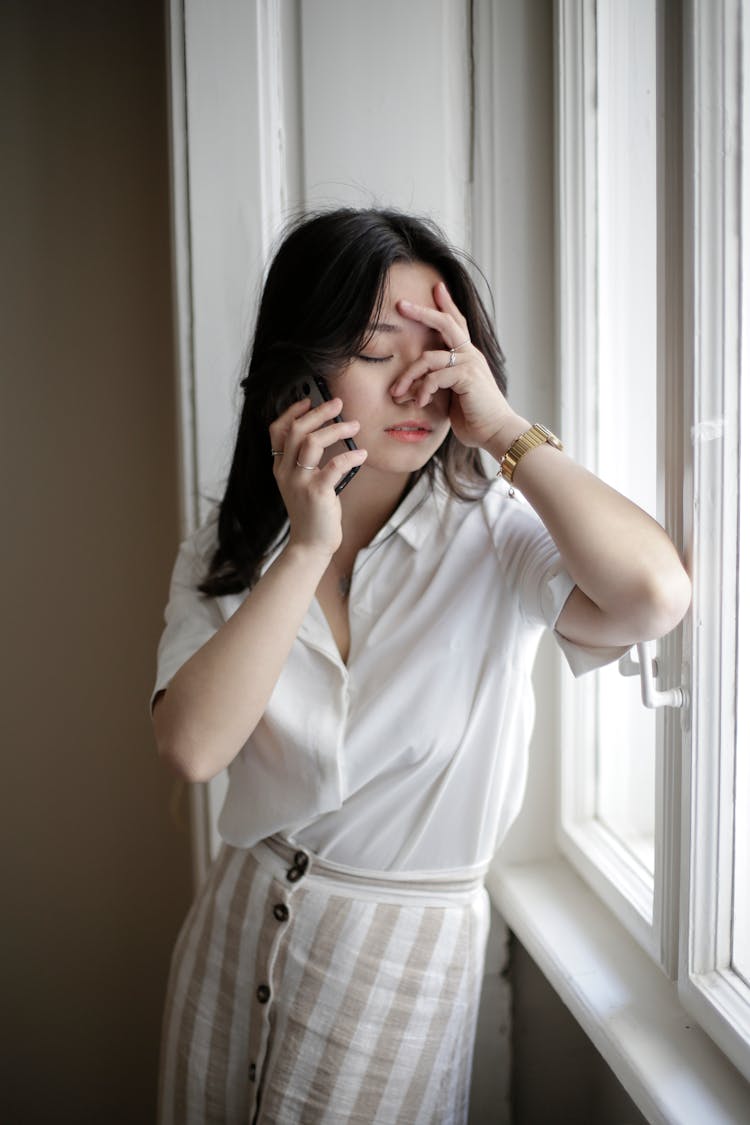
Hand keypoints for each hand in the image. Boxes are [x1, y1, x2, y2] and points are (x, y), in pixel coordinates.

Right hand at [268, 396, 366, 557]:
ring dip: (336, 429)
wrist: (310, 545)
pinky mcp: (317, 493)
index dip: (292, 411)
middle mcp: (285, 472)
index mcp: (280, 467)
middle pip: (297, 430)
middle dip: (319, 412)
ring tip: (355, 425)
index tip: (309, 400)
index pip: (277, 430)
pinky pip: (335, 465)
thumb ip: (306, 462)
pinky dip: (350, 456)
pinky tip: (362, 454)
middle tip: (339, 404)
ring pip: (312, 442)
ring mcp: (299, 482)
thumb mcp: (302, 484)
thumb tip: (328, 434)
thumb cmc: (312, 513)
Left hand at [390, 281, 520, 449]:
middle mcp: (470, 355)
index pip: (456, 323)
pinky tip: (420, 403)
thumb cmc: (475, 418)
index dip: (447, 304)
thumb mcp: (452, 397)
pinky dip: (423, 390)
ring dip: (408, 376)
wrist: (496, 432)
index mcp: (468, 357)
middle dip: (422, 311)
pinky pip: (435, 376)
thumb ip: (438, 384)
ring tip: (397, 393)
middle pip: (446, 322)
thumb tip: (417, 385)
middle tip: (401, 304)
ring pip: (429, 357)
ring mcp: (470, 364)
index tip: (436, 287)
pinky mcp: (467, 377)